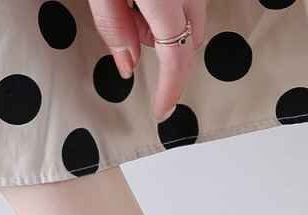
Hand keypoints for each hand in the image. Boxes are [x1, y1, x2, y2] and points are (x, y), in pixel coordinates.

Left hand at [87, 0, 206, 120]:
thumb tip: (128, 65)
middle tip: (131, 38)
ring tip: (133, 4)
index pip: (176, 57)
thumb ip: (114, 26)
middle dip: (166, 51)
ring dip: (168, 26)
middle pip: (191, 38)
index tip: (162, 111)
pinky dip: (172, 7)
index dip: (170, 89)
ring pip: (193, 18)